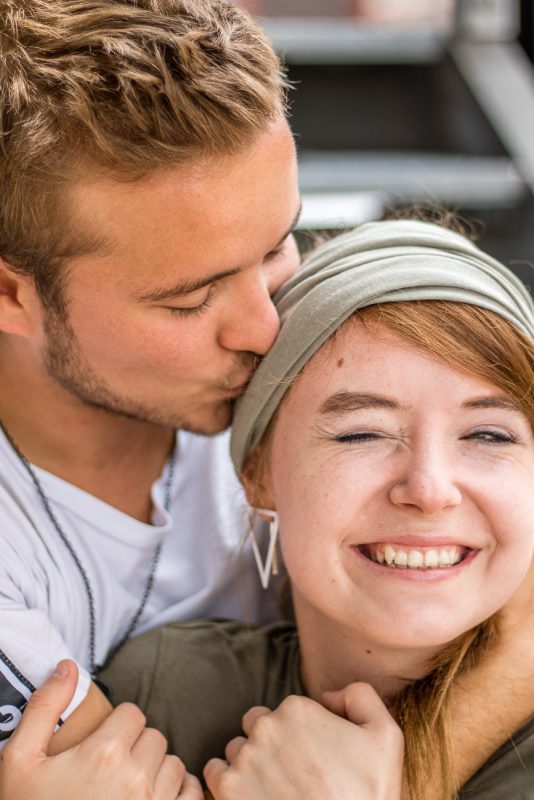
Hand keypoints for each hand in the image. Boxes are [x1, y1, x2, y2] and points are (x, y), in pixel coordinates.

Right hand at [0, 659, 201, 798]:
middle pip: (154, 737)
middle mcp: (136, 778)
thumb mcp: (20, 761)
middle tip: (111, 768)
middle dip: (135, 747)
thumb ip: (44, 708)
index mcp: (105, 753)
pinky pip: (191, 794)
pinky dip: (178, 794)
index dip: (116, 726)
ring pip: (173, 764)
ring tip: (129, 786)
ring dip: (156, 770)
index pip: (132, 714)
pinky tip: (155, 799)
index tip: (101, 744)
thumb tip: (68, 667)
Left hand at [204, 683, 402, 799]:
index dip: (300, 734)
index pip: (286, 711)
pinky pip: (213, 773)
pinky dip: (226, 782)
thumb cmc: (368, 795)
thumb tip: (327, 696)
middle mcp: (266, 727)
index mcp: (297, 709)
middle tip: (293, 774)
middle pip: (257, 725)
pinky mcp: (228, 791)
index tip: (314, 758)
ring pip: (236, 748)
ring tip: (273, 789)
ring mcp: (244, 759)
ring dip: (249, 763)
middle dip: (271, 744)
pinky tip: (251, 796)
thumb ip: (359, 696)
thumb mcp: (386, 735)